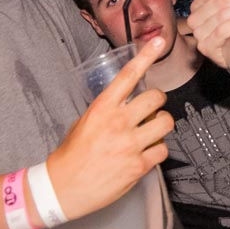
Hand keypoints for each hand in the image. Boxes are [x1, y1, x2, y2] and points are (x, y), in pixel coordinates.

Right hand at [47, 37, 172, 219]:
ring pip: (166, 123)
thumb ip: (108, 109)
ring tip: (151, 132)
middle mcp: (118, 122)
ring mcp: (130, 144)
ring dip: (162, 125)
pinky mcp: (138, 165)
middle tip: (151, 111)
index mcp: (102, 107)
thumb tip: (129, 103)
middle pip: (156, 98)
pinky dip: (157, 151)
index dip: (146, 55)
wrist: (64, 187)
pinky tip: (146, 154)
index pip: (129, 75)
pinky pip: (163, 150)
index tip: (159, 41)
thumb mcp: (85, 122)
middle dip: (157, 103)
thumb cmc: (72, 154)